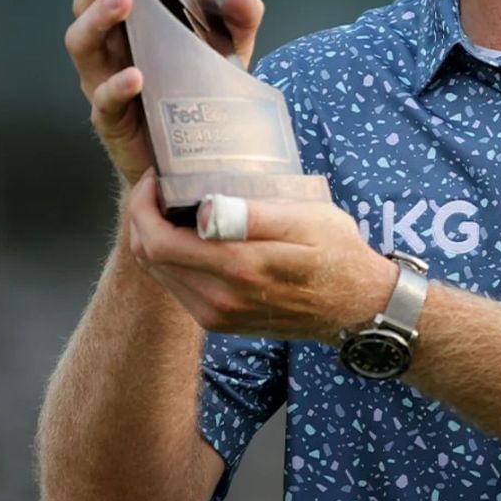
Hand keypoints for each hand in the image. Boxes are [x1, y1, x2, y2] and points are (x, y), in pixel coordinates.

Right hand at [65, 0, 267, 185]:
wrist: (197, 162)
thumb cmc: (201, 98)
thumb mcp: (228, 55)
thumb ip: (239, 23)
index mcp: (132, 29)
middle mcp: (110, 53)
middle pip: (85, 10)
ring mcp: (105, 86)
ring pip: (83, 47)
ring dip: (99, 20)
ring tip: (122, 2)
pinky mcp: (112, 122)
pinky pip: (104, 102)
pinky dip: (117, 86)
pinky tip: (135, 76)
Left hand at [120, 173, 398, 344]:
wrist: (357, 306)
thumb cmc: (338, 253)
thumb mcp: (308, 221)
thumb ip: (255, 216)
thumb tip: (205, 211)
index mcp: (238, 269)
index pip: (158, 242)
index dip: (143, 207)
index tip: (156, 178)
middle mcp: (219, 300)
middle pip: (150, 259)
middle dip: (144, 218)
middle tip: (161, 187)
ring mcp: (218, 316)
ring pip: (160, 274)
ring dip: (156, 238)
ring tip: (175, 207)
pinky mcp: (221, 323)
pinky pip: (178, 288)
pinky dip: (173, 259)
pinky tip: (192, 237)